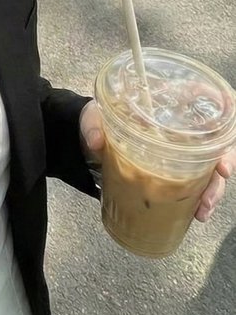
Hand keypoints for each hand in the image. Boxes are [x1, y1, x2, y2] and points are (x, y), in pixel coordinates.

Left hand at [79, 102, 233, 222]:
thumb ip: (94, 123)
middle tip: (219, 178)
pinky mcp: (175, 170)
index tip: (224, 135)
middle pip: (217, 139)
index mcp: (167, 100)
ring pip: (212, 166)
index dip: (225, 114)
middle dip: (224, 161)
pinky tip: (197, 214)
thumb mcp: (94, 115)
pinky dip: (200, 199)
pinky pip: (197, 183)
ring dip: (213, 189)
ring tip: (203, 209)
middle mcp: (181, 125)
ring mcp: (181, 149)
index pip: (206, 100)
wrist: (91, 138)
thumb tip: (95, 141)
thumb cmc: (99, 118)